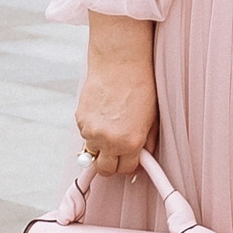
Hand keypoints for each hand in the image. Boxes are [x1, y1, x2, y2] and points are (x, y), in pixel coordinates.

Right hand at [75, 19, 157, 178]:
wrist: (121, 62)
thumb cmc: (141, 86)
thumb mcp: (152, 118)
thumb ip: (146, 142)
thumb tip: (143, 157)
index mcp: (130, 142)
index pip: (126, 169)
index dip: (129, 164)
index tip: (129, 159)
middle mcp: (109, 141)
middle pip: (104, 169)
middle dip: (111, 163)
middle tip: (117, 151)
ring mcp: (92, 131)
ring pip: (92, 152)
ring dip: (100, 145)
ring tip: (110, 125)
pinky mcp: (80, 119)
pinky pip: (85, 134)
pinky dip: (91, 130)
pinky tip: (102, 113)